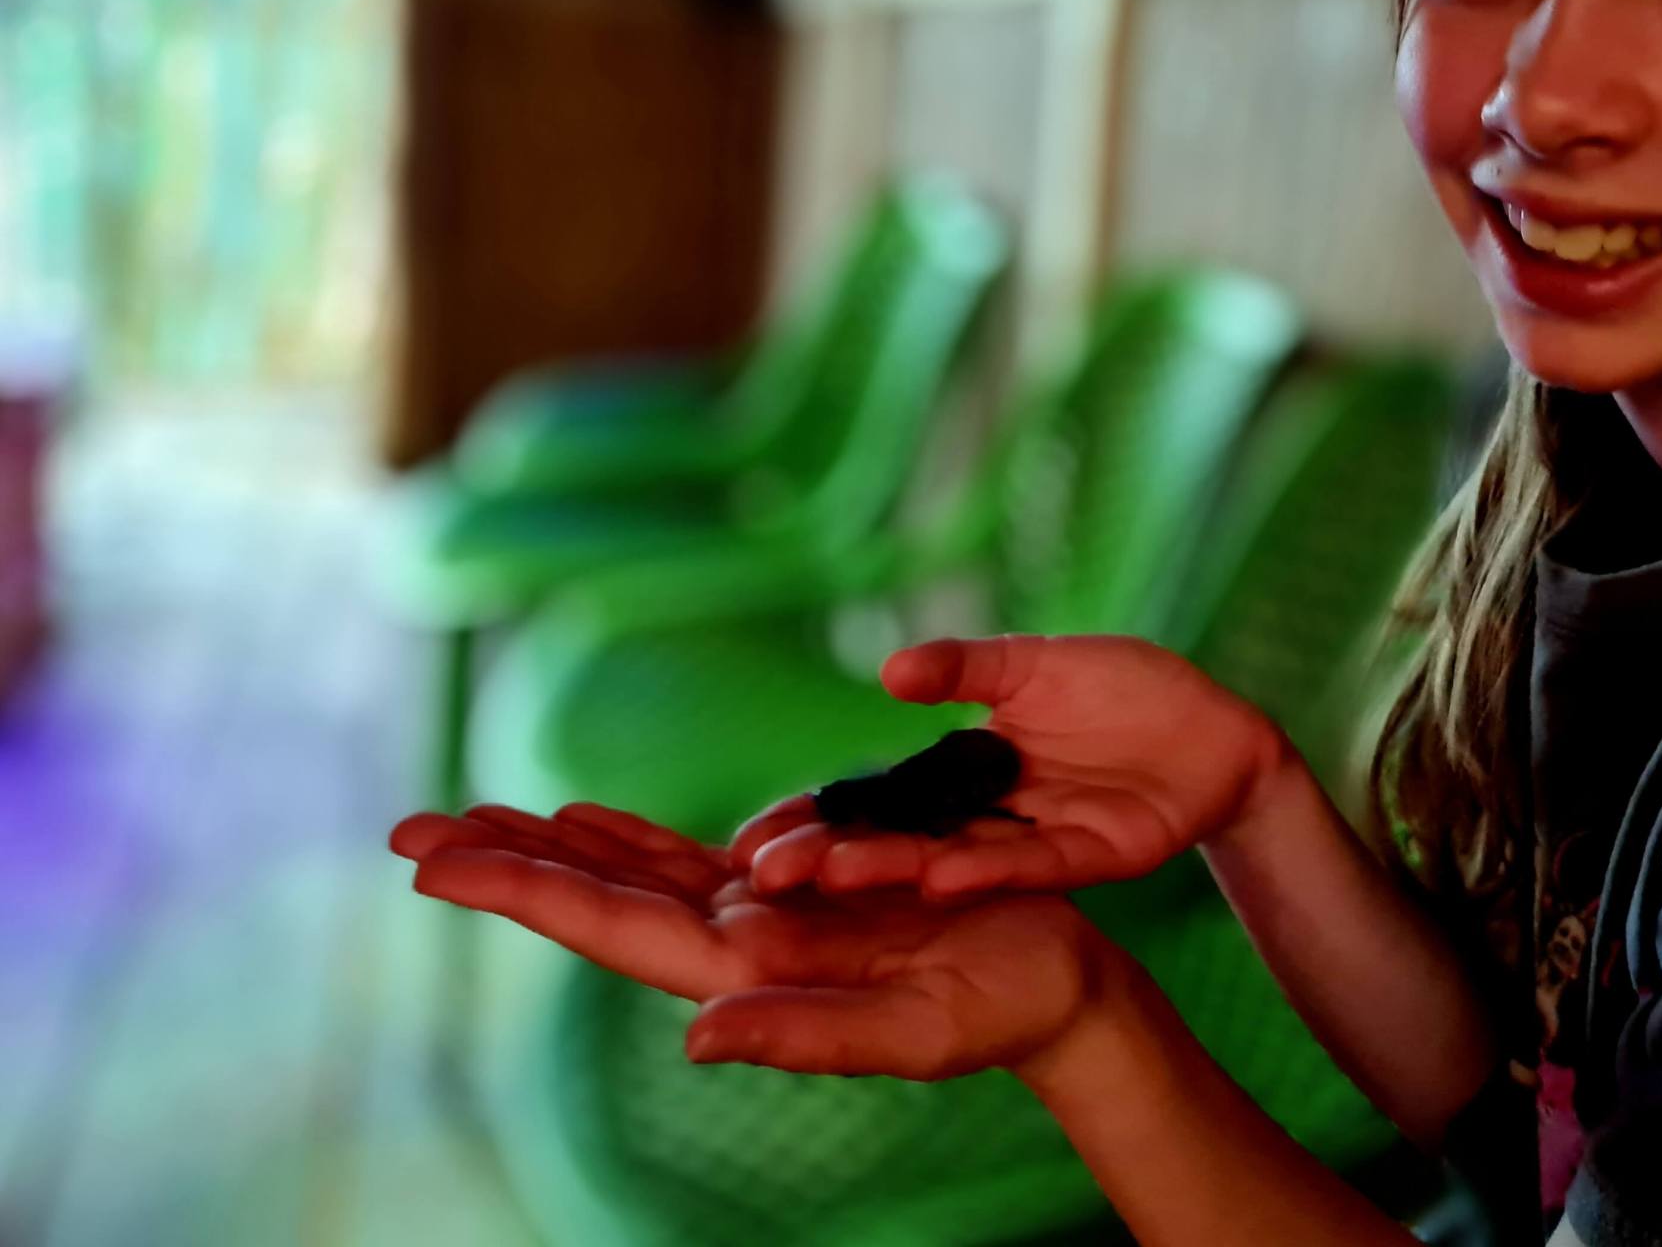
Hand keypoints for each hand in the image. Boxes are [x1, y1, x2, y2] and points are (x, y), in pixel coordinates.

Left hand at [390, 799, 1121, 1080]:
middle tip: (409, 829)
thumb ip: (808, 1037)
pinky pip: (690, 860)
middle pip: (597, 896)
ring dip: (548, 848)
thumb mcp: (915, 1030)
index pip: (611, 925)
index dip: (520, 889)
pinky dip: (629, 839)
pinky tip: (588, 821)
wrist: (1056, 990)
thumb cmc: (1002, 1008)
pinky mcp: (798, 895)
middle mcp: (737, 944)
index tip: (432, 861)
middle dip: (503, 863)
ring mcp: (761, 920)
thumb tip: (698, 1039)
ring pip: (630, 874)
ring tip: (468, 819)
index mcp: (750, 972)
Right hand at [730, 633, 1292, 902]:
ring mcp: (1035, 841)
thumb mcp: (1035, 662)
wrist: (1216, 723)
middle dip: (837, 858)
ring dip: (898, 872)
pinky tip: (942, 874)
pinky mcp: (1088, 857)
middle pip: (902, 841)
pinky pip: (1031, 865)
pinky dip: (988, 870)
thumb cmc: (1125, 686)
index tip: (749, 840)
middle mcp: (989, 816)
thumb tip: (889, 671)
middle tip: (766, 876)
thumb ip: (967, 668)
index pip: (878, 800)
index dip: (820, 820)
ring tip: (837, 877)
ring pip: (954, 861)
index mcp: (966, 771)